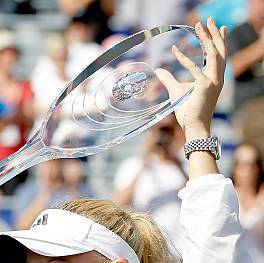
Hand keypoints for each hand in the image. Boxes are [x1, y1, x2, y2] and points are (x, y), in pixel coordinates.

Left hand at [155, 18, 226, 139]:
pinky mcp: (204, 86)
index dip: (221, 41)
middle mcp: (217, 78)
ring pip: (213, 54)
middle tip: (210, 19)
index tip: (221, 28)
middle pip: (220, 50)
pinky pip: (194, 68)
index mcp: (215, 78)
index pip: (221, 56)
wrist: (193, 127)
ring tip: (198, 25)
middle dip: (215, 34)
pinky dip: (184, 59)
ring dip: (206, 38)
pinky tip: (175, 50)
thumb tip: (158, 69)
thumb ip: (168, 79)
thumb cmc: (188, 111)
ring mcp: (213, 82)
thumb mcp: (176, 91)